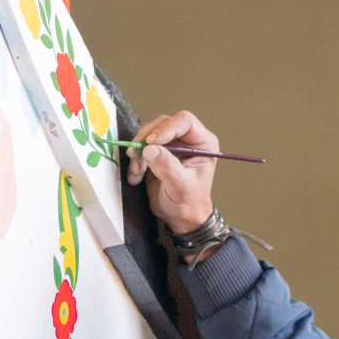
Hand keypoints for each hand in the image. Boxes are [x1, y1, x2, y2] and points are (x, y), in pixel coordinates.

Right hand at [124, 109, 218, 232]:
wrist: (180, 216)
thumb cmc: (189, 203)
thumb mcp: (180, 186)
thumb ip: (167, 166)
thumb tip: (149, 149)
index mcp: (202, 143)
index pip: (184, 121)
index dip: (166, 128)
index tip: (151, 142)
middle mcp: (188, 140)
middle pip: (163, 124)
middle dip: (147, 139)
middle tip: (136, 155)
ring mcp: (172, 145)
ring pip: (149, 134)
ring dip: (139, 151)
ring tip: (137, 172)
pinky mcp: (158, 153)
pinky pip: (142, 147)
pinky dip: (136, 160)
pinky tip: (136, 176)